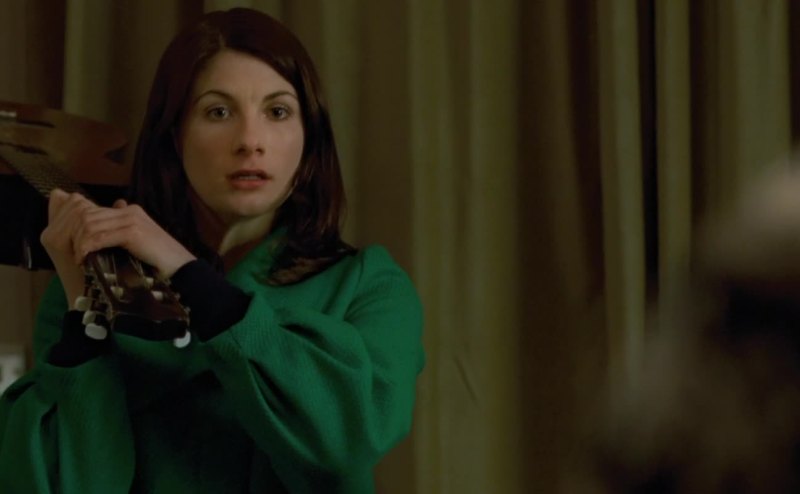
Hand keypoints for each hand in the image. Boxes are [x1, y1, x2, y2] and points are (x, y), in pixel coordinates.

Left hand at [41, 190, 196, 304]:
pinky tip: (84, 259)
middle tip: (69, 252)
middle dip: (73, 234)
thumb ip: (119, 236)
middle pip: (87, 215)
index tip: (71, 245)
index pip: (92, 210)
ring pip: (90, 224)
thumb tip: (98, 238)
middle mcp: (130, 210)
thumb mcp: (136, 245)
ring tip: (77, 257)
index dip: (76, 226)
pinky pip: (100, 236)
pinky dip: (87, 248)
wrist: (181, 269)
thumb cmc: (159, 261)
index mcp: (130, 211)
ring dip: (79, 242)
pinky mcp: (133, 231)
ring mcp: (132, 219)